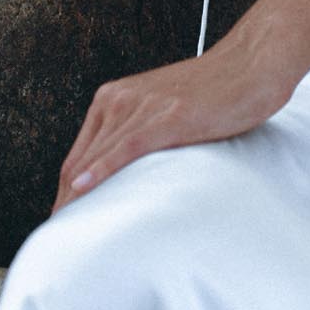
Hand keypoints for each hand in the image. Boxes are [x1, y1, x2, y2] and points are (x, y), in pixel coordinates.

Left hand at [50, 38, 298, 214]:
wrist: (251, 65)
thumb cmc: (212, 91)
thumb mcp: (161, 111)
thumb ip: (138, 136)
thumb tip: (126, 179)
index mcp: (113, 99)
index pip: (77, 159)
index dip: (64, 197)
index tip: (62, 229)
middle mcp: (120, 99)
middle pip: (78, 163)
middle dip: (65, 205)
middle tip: (58, 244)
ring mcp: (143, 106)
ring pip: (96, 158)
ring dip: (77, 198)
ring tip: (66, 234)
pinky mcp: (167, 116)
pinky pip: (126, 147)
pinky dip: (102, 169)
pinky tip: (85, 189)